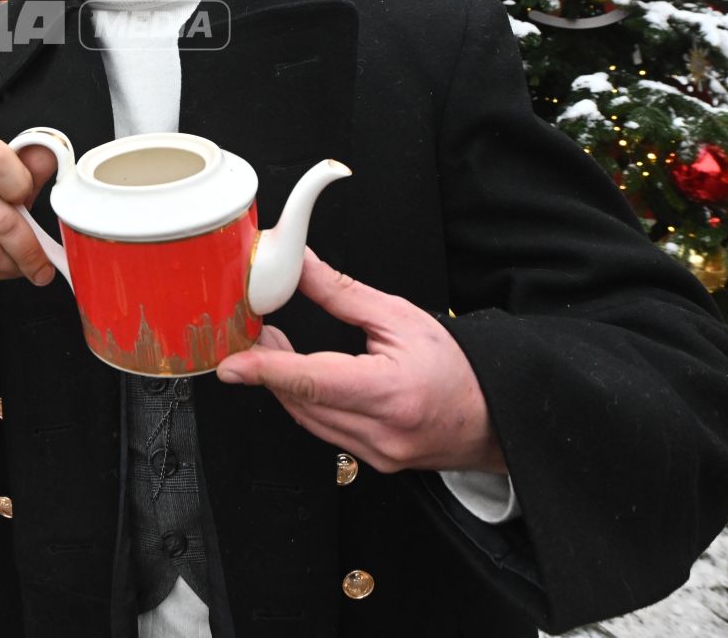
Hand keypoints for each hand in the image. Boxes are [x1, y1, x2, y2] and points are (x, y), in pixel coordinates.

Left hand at [215, 248, 505, 474]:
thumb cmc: (458, 367)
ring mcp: (374, 453)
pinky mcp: (370, 461)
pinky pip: (322, 430)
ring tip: (273, 346)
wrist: (494, 416)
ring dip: (282, 383)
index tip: (233, 363)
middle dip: (269, 366)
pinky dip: (304, 402)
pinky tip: (299, 376)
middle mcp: (381, 432)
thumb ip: (342, 294)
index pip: (313, 382)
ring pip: (306, 418)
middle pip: (301, 400)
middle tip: (254, 330)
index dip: (267, 370)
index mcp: (391, 393)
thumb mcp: (400, 317)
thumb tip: (299, 266)